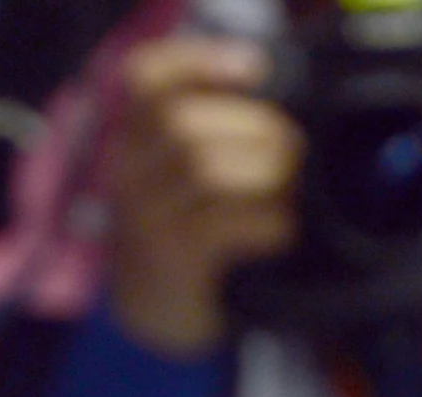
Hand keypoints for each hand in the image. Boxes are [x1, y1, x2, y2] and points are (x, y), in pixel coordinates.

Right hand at [105, 37, 300, 355]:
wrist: (152, 310)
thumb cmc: (184, 227)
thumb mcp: (182, 175)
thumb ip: (214, 136)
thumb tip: (286, 117)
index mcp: (135, 136)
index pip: (147, 78)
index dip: (199, 62)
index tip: (254, 70)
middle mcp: (130, 170)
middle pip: (183, 123)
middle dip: (253, 128)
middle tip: (291, 150)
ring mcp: (146, 217)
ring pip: (204, 170)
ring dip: (264, 175)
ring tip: (288, 191)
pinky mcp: (172, 260)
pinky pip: (224, 227)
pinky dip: (268, 223)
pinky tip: (282, 230)